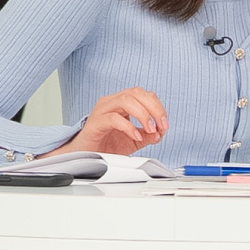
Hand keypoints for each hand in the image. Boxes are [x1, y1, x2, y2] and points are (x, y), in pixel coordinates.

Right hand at [45, 88, 167, 156]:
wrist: (85, 157)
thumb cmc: (105, 146)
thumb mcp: (134, 141)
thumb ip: (148, 135)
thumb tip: (160, 133)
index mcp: (121, 103)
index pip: (144, 94)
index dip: (158, 107)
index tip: (164, 125)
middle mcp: (111, 102)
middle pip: (136, 92)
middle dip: (154, 108)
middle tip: (161, 126)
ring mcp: (102, 110)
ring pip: (126, 100)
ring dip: (143, 114)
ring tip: (151, 129)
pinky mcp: (95, 122)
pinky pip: (114, 118)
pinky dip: (129, 127)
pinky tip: (135, 136)